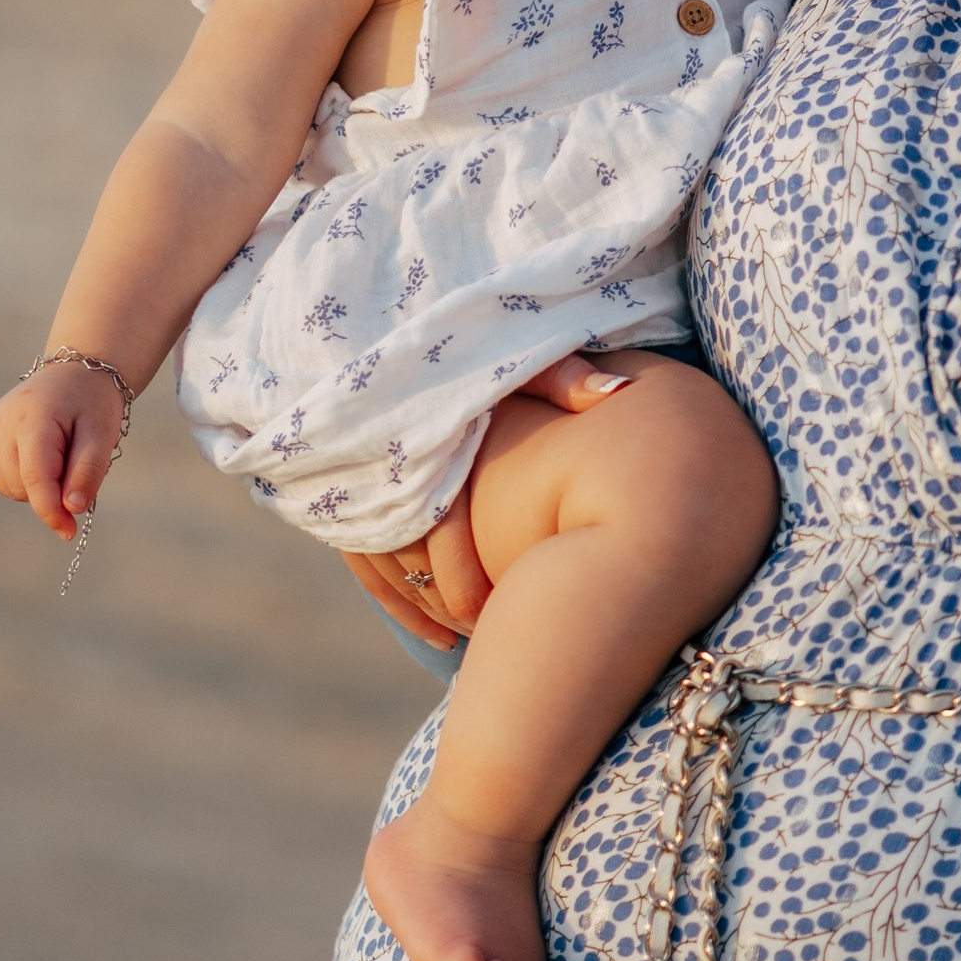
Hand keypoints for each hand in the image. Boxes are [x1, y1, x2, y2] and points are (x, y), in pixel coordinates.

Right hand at [0, 360, 131, 541]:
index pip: (35, 475)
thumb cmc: (93, 404)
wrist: (76, 372)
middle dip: (51, 491)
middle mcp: (3, 422)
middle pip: (21, 484)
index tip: (69, 532)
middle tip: (77, 464)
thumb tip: (71, 509)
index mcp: (33, 416)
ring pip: (8, 486)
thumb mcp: (103, 434)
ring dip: (37, 488)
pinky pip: (3, 478)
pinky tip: (44, 459)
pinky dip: (25, 481)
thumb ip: (88, 471)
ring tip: (61, 456)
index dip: (50, 509)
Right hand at [338, 349, 683, 646]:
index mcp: (429, 432)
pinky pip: (362, 561)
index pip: (439, 524)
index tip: (499, 611)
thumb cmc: (465, 336)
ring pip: (384, 566)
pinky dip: (397, 601)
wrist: (382, 322)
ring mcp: (357, 482)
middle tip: (495, 633)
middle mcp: (385, 462)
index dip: (466, 577)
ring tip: (475, 639)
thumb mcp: (511, 348)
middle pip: (411, 557)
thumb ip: (560, 372)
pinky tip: (435, 633)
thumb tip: (619, 394)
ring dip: (426, 608)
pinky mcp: (341, 494)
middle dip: (451, 603)